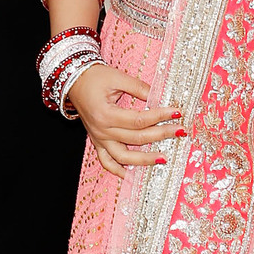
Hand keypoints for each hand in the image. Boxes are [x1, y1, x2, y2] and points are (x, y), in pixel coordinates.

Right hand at [66, 63, 183, 178]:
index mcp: (106, 114)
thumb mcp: (117, 77)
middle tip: (180, 131)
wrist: (73, 81)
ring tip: (163, 158)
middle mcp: (102, 130)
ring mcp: (99, 138)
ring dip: (144, 160)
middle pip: (137, 138)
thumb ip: (139, 88)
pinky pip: (106, 162)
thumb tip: (160, 96)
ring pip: (123, 156)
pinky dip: (118, 170)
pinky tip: (132, 175)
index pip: (140, 119)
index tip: (177, 112)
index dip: (160, 116)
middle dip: (161, 134)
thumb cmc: (94, 77)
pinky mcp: (97, 141)